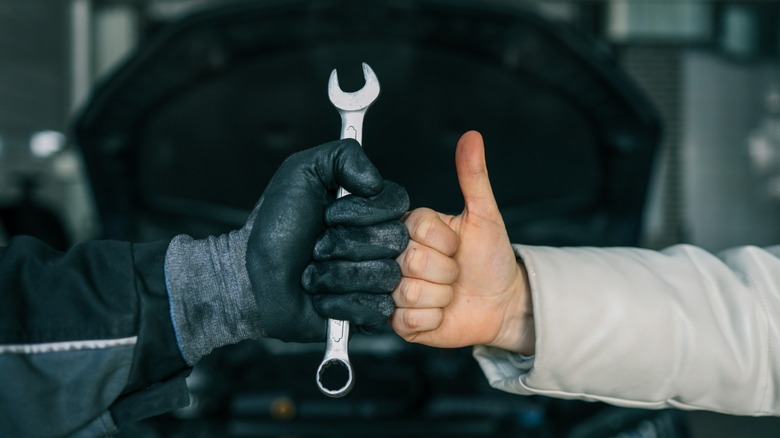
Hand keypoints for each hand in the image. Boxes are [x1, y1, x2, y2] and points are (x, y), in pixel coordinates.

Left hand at [165, 139, 408, 364]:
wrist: (251, 276)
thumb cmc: (276, 227)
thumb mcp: (301, 172)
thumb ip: (343, 155)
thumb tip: (376, 180)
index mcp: (373, 210)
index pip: (397, 203)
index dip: (362, 210)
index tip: (329, 213)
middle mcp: (381, 244)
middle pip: (393, 240)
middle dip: (343, 243)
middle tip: (316, 246)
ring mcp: (378, 280)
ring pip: (383, 275)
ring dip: (336, 274)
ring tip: (313, 273)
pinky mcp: (368, 314)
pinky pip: (375, 308)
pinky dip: (338, 302)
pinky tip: (319, 297)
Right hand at [390, 131, 533, 354]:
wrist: (500, 303)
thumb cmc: (490, 258)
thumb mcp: (485, 215)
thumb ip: (474, 176)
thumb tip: (472, 137)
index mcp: (411, 228)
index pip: (417, 230)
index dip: (444, 243)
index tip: (456, 247)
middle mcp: (396, 257)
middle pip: (411, 262)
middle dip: (445, 271)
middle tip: (454, 271)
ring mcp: (393, 289)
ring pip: (409, 292)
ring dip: (440, 296)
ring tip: (448, 291)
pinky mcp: (397, 321)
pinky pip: (408, 319)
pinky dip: (432, 319)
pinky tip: (439, 312)